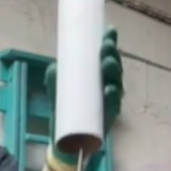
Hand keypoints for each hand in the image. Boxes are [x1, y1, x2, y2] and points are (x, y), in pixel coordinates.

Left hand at [43, 26, 123, 170]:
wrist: (62, 140)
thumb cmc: (63, 111)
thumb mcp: (56, 91)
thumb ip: (55, 78)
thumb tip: (54, 66)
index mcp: (95, 77)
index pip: (105, 57)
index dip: (109, 43)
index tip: (109, 31)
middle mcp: (106, 87)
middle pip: (114, 68)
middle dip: (112, 55)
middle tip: (106, 47)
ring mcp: (108, 103)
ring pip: (116, 84)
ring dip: (114, 73)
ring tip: (107, 63)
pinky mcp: (107, 119)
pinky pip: (113, 107)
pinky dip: (111, 99)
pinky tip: (109, 91)